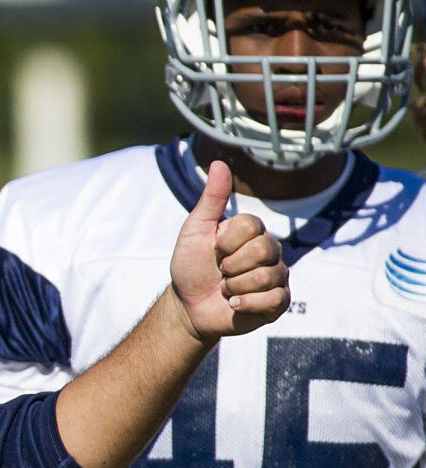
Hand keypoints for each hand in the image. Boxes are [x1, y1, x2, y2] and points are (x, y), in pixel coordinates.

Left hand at [168, 160, 289, 344]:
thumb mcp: (195, 230)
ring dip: (235, 286)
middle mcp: (270, 250)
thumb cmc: (190, 265)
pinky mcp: (278, 302)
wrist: (188, 305)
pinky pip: (273, 299)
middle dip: (231, 265)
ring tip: (226, 288)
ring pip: (267, 276)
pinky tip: (234, 303)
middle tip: (220, 271)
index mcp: (251, 231)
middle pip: (263, 250)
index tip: (214, 249)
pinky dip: (245, 303)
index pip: (251, 226)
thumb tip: (219, 163)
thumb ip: (211, 199)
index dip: (226, 242)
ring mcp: (277, 276)